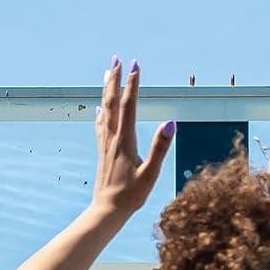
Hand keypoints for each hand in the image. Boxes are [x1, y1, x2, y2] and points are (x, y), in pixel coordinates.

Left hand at [91, 59, 174, 218]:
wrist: (107, 210)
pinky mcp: (103, 152)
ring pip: (104, 110)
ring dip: (107, 90)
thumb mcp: (151, 173)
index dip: (133, 84)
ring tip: (107, 73)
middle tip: (116, 59)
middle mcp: (113, 138)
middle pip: (112, 102)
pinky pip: (100, 126)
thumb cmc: (131, 194)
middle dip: (115, 79)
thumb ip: (160, 147)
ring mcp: (106, 144)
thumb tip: (170, 122)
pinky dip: (101, 113)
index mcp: (126, 140)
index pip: (129, 105)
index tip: (135, 65)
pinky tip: (99, 109)